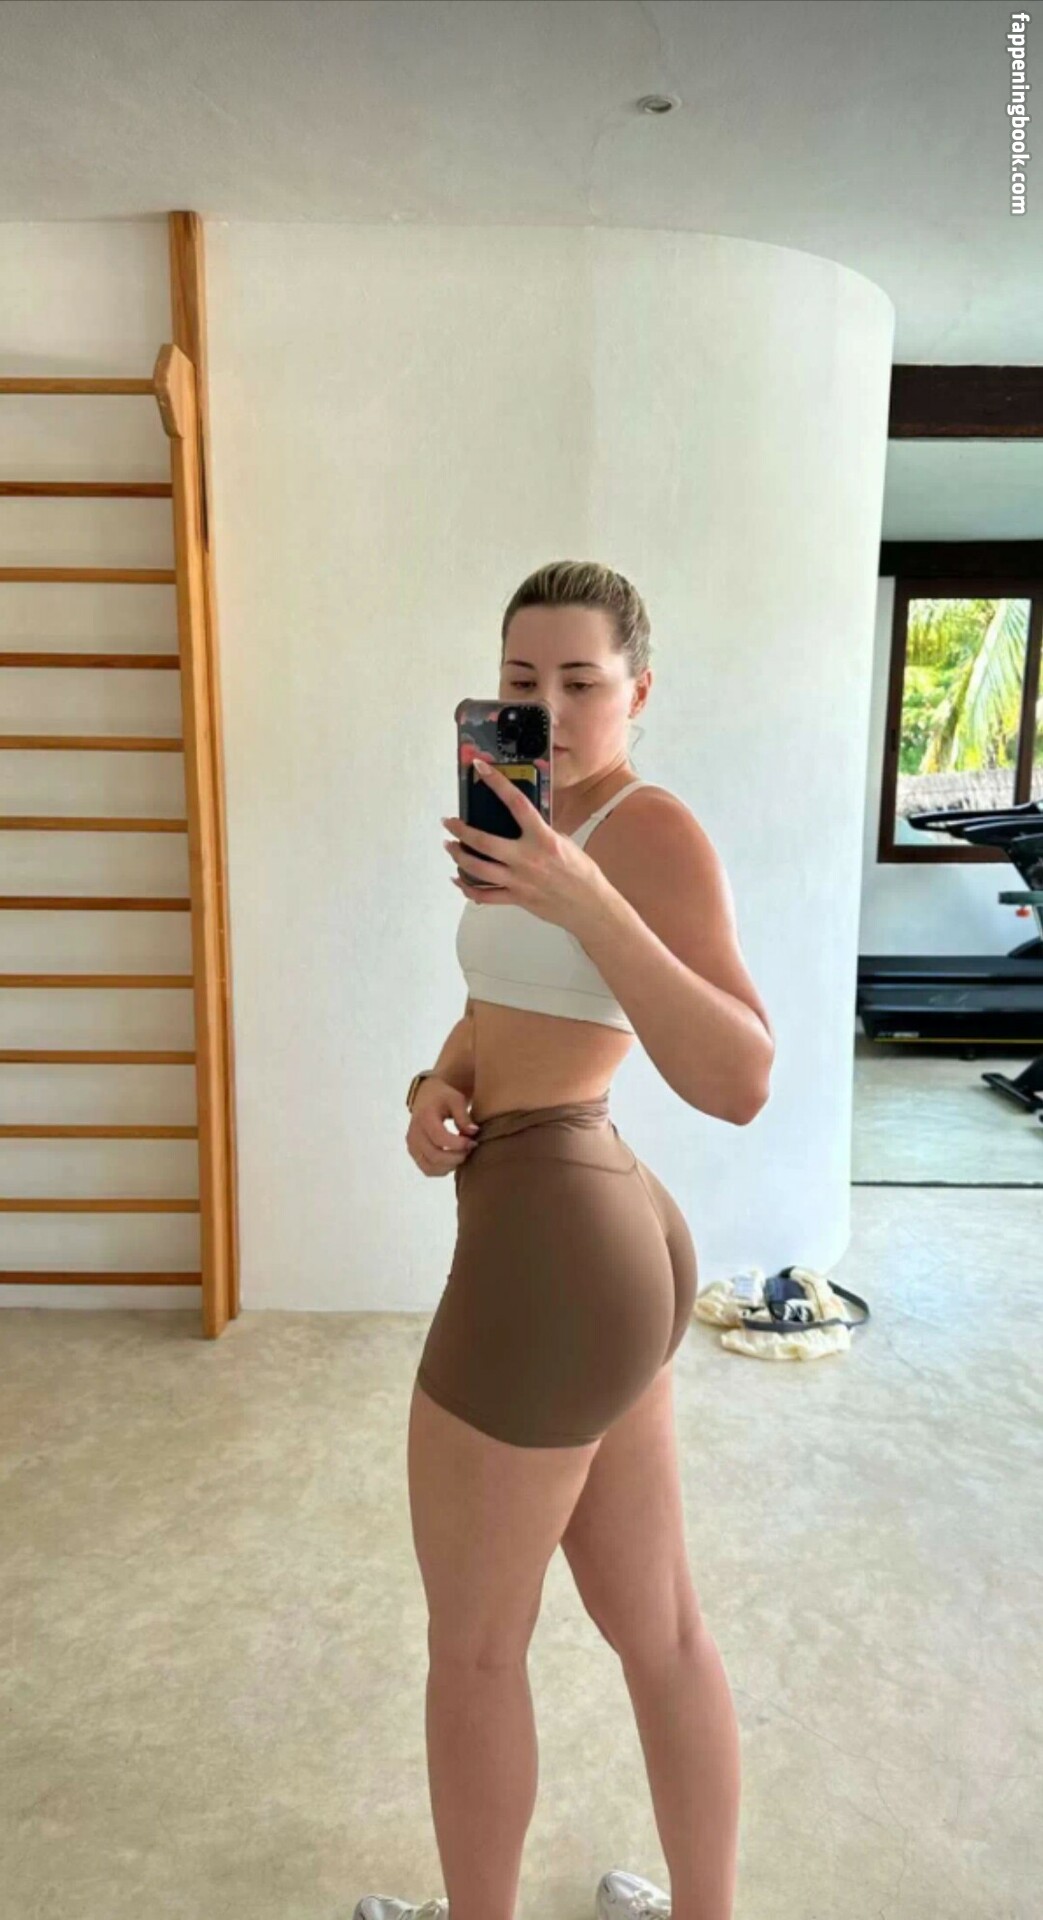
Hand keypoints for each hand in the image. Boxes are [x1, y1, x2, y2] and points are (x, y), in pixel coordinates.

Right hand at [406, 1075, 479, 1177]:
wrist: (426, 1096)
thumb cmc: (444, 1097)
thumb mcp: (456, 1099)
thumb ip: (464, 1116)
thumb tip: (473, 1132)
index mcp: (424, 1117)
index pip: (439, 1137)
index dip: (458, 1144)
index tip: (472, 1142)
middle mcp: (414, 1133)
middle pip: (434, 1155)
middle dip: (456, 1157)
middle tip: (470, 1150)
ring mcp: (412, 1145)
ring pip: (430, 1167)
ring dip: (450, 1165)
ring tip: (462, 1154)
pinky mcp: (414, 1153)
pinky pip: (427, 1169)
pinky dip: (442, 1169)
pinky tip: (453, 1159)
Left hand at [442, 758, 606, 931]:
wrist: (589, 905)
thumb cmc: (581, 872)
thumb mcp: (564, 842)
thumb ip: (541, 832)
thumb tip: (522, 823)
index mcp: (543, 839)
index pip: (516, 804)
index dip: (496, 783)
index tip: (480, 768)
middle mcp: (527, 858)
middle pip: (484, 842)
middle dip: (461, 830)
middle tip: (448, 822)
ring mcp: (519, 880)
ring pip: (477, 869)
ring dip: (458, 856)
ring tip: (449, 846)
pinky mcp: (516, 898)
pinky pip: (484, 895)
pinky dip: (467, 889)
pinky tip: (458, 880)